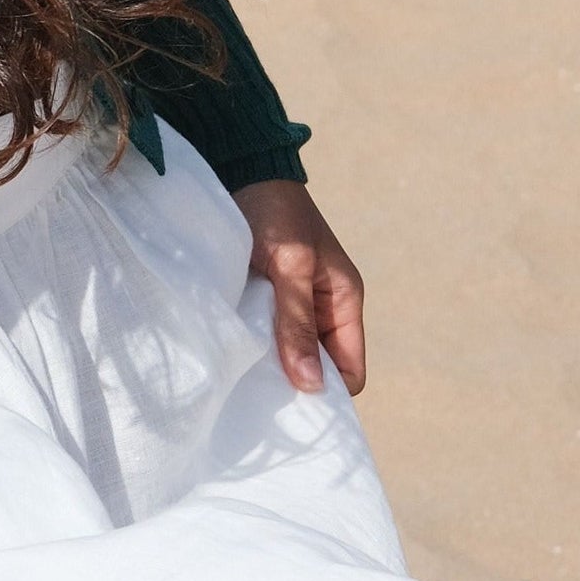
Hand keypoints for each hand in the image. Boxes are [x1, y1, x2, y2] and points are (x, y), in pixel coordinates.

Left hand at [231, 178, 365, 396]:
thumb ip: (298, 323)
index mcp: (344, 301)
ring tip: (240, 382)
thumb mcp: (290, 266)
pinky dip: (250, 349)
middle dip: (294, 385)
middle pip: (317, 369)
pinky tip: (229, 358)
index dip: (328, 394)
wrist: (240, 170)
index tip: (291, 411)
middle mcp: (322, 309)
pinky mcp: (263, 301)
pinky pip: (264, 339)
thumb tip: (312, 385)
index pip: (350, 371)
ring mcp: (292, 306)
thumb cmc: (273, 213)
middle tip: (257, 401)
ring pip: (288, 356)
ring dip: (268, 368)